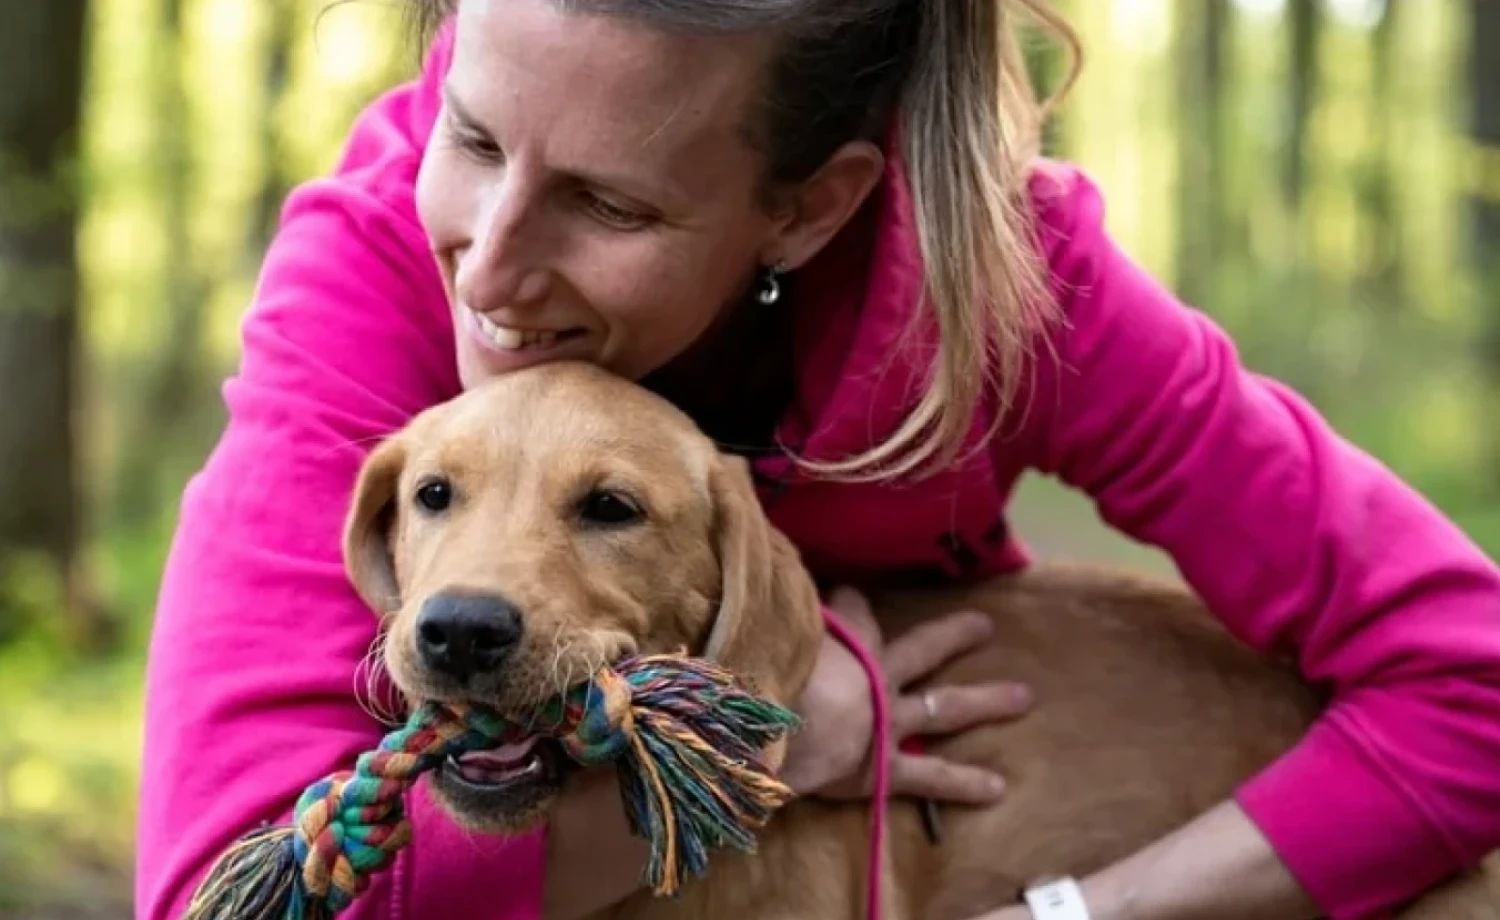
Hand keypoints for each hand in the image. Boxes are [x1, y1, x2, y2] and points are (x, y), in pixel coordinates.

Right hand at [779, 585, 1032, 803]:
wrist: (783, 723)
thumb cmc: (769, 671)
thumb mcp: (771, 631)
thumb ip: (776, 618)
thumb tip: (765, 599)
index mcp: (846, 644)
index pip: (854, 613)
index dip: (852, 604)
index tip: (851, 595)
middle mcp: (876, 676)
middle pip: (921, 649)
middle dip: (953, 636)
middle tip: (985, 626)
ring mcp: (888, 722)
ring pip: (944, 707)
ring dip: (985, 700)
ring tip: (1023, 697)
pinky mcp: (883, 768)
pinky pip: (931, 776)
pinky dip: (964, 782)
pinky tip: (998, 788)